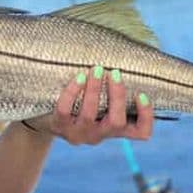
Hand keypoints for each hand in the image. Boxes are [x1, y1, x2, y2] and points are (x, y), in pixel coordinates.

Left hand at [25, 66, 153, 144]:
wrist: (47, 122)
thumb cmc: (81, 107)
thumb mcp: (101, 106)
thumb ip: (113, 93)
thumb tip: (128, 56)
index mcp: (114, 131)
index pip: (141, 133)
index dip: (146, 116)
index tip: (141, 94)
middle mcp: (99, 135)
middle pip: (116, 122)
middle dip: (117, 95)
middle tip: (115, 72)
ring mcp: (78, 133)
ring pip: (90, 114)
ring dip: (94, 89)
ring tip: (96, 69)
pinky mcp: (59, 126)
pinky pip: (65, 109)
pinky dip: (72, 92)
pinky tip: (78, 77)